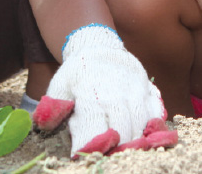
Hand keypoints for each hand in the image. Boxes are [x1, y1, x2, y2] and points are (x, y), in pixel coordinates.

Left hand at [32, 25, 176, 154]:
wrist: (97, 44)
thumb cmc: (77, 72)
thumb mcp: (59, 86)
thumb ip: (54, 108)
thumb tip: (45, 127)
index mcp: (89, 95)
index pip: (93, 130)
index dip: (89, 147)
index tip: (83, 156)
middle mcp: (114, 93)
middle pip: (122, 131)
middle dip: (116, 149)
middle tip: (110, 157)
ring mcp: (134, 90)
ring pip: (141, 123)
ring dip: (135, 141)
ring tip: (127, 151)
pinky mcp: (147, 87)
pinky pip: (156, 110)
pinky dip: (154, 125)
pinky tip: (147, 135)